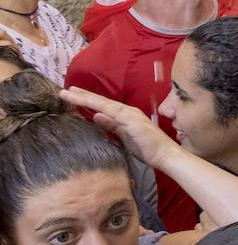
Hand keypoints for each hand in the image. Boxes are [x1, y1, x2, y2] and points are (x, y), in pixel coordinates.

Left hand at [59, 87, 178, 171]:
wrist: (165, 154)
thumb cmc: (147, 148)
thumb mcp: (124, 136)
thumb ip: (111, 126)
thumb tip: (96, 117)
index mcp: (125, 115)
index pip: (103, 106)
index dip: (87, 100)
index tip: (72, 96)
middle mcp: (127, 111)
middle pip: (101, 102)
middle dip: (83, 95)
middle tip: (66, 90)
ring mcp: (130, 114)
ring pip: (104, 104)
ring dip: (86, 98)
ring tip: (70, 93)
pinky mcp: (131, 120)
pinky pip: (112, 111)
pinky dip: (99, 106)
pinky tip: (88, 103)